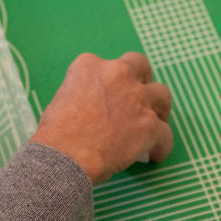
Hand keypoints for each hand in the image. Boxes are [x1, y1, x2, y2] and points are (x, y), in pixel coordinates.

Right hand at [31, 51, 172, 184]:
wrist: (65, 156)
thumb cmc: (55, 133)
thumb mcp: (61, 99)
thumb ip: (81, 93)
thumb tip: (90, 109)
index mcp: (90, 66)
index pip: (107, 65)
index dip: (110, 82)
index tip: (108, 97)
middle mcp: (117, 74)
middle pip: (140, 65)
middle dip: (142, 78)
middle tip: (140, 95)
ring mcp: (137, 98)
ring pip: (162, 94)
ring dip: (159, 107)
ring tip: (156, 121)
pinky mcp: (149, 124)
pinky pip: (165, 133)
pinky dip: (162, 144)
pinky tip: (156, 154)